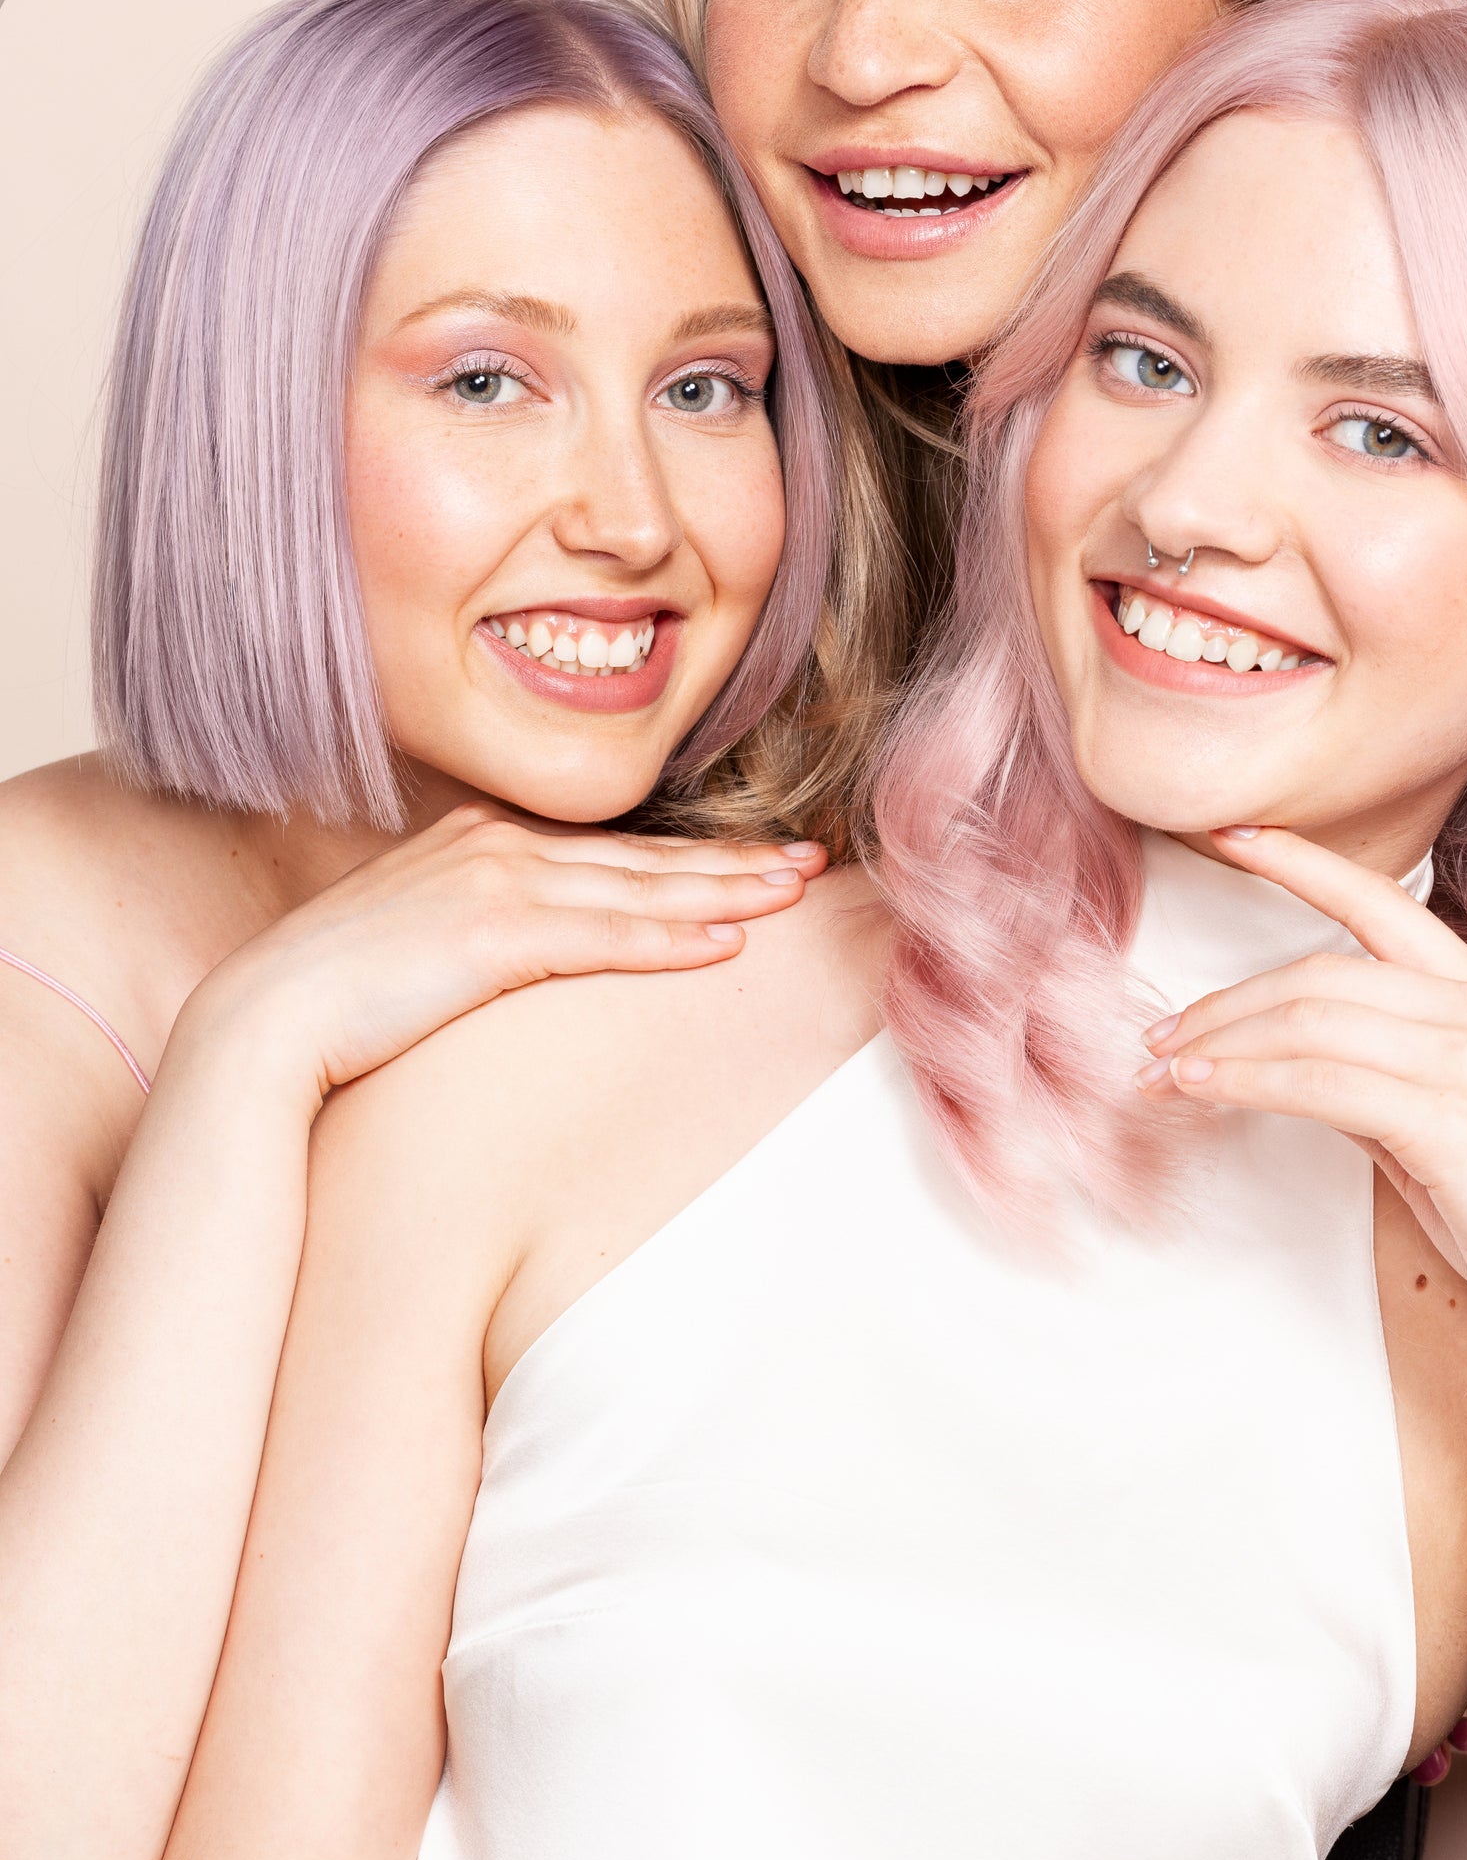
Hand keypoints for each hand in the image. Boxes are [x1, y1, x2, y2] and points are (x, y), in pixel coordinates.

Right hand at [181, 802, 825, 1109]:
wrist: (264, 1017)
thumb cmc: (336, 995)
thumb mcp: (423, 940)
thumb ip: (485, 928)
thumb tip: (531, 949)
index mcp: (484, 842)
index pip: (611, 851)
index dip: (689, 857)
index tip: (755, 859)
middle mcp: (499, 847)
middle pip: (642, 859)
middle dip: (733, 862)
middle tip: (810, 863)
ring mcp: (498, 884)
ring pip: (640, 890)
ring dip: (725, 893)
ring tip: (792, 895)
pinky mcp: (494, 935)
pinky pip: (605, 938)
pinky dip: (671, 940)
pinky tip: (727, 944)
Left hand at [1136, 829, 1466, 1385]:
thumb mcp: (1447, 1127)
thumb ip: (1382, 1077)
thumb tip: (1293, 1064)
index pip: (1378, 901)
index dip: (1298, 861)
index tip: (1227, 834)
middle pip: (1317, 974)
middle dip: (1223, 1003)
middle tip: (1157, 1037)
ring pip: (1308, 1022)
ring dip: (1218, 1044)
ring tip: (1160, 1072)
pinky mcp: (1453, 1119)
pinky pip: (1318, 1082)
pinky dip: (1245, 1081)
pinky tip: (1202, 1090)